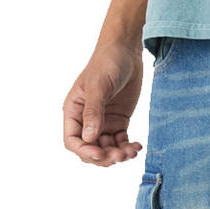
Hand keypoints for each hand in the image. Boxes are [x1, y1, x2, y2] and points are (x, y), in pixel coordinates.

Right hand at [63, 44, 143, 166]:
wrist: (126, 51)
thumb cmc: (107, 63)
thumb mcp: (99, 86)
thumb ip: (93, 112)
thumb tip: (89, 138)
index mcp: (74, 111)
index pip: (73, 141)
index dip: (85, 151)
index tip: (101, 154)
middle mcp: (86, 120)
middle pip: (91, 150)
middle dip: (105, 157)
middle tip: (121, 155)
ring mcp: (103, 123)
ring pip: (107, 149)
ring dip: (119, 154)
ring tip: (132, 150)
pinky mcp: (118, 123)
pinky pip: (121, 143)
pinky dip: (128, 148)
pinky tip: (137, 145)